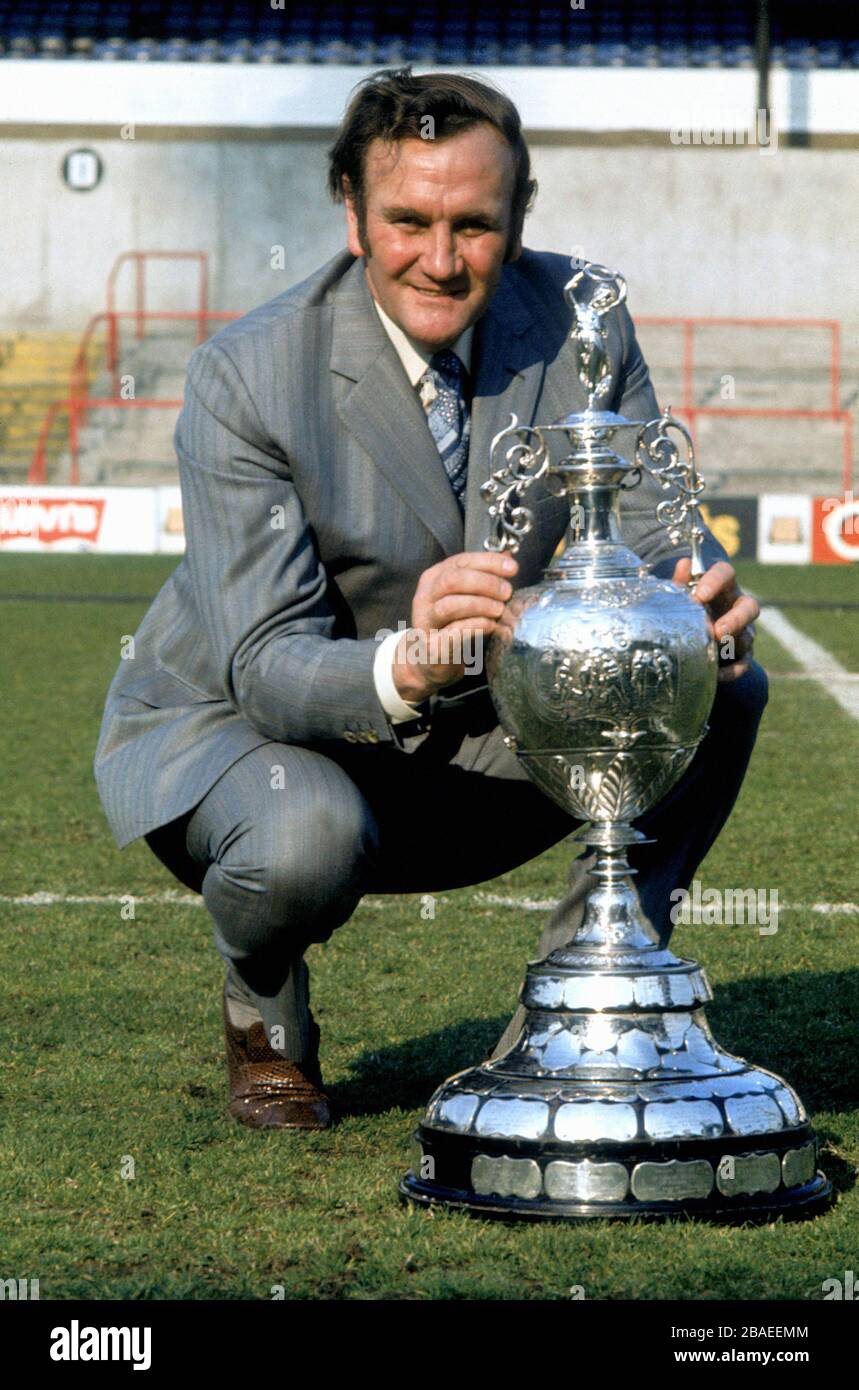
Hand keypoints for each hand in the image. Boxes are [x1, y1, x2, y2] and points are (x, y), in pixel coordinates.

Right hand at [393, 551, 518, 702]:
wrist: (430, 661)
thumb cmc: (452, 625)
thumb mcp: (466, 596)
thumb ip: (484, 577)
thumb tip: (508, 557)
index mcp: (433, 578)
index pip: (460, 561)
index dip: (488, 562)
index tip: (512, 568)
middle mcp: (425, 597)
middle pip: (453, 580)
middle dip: (485, 583)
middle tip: (507, 592)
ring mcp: (425, 622)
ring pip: (450, 605)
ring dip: (481, 605)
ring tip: (499, 610)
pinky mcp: (432, 646)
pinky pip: (454, 632)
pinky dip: (476, 626)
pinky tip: (490, 625)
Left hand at [671, 557, 757, 683]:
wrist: (689, 636)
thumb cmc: (685, 609)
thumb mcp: (679, 595)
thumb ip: (680, 583)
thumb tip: (684, 563)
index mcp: (721, 587)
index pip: (726, 573)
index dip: (716, 581)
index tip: (700, 595)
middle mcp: (736, 607)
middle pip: (749, 607)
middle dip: (736, 618)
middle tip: (719, 630)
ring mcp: (742, 632)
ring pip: (748, 636)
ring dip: (733, 643)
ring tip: (715, 649)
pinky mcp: (741, 655)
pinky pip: (744, 664)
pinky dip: (733, 671)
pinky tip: (717, 675)